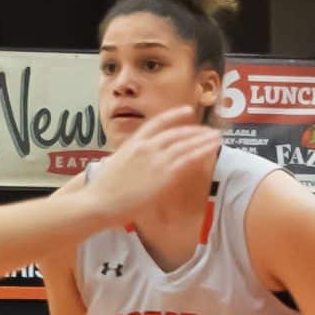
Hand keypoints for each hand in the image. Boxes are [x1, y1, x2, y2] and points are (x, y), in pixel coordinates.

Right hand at [83, 106, 221, 221]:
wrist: (97, 203)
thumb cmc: (101, 192)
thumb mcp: (113, 167)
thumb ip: (128, 161)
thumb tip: (133, 164)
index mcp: (132, 144)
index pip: (157, 123)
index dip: (174, 115)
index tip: (187, 111)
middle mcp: (146, 147)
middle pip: (176, 133)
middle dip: (195, 130)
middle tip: (208, 130)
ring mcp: (156, 160)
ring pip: (185, 144)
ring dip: (203, 139)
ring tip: (216, 136)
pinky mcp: (164, 175)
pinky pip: (188, 159)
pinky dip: (202, 151)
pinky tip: (212, 148)